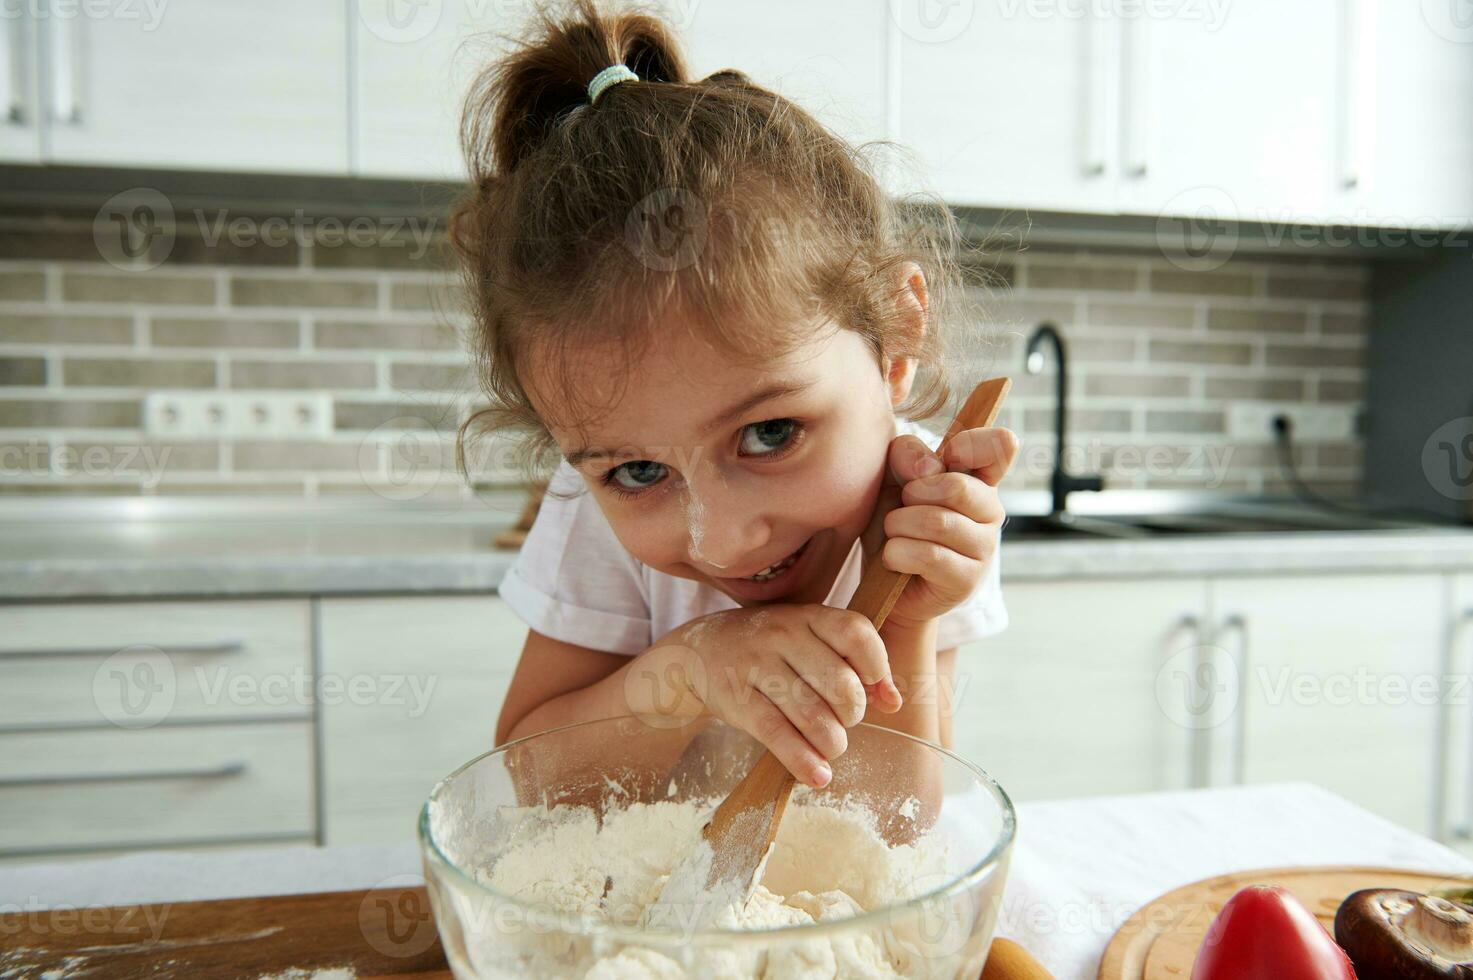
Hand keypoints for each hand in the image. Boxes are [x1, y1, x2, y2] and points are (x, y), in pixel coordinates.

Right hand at [635, 605, 903, 786]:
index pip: (855, 632)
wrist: (699, 652)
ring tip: (833, 747)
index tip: (877, 690)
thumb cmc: (770, 648)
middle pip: (839, 682)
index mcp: (807, 616)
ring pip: (811, 714)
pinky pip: (777, 735)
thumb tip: (894, 701)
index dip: (878, 666)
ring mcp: (757, 666)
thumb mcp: (807, 638)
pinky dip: (803, 761)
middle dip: (853, 713)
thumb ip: (851, 661)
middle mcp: (782, 635)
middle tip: (847, 720)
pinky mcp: (737, 700)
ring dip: (832, 742)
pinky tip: (818, 776)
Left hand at [867, 426, 1018, 633]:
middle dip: (912, 494)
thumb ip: (905, 459)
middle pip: (956, 486)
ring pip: (938, 522)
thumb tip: (927, 465)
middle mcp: (989, 511)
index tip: (944, 458)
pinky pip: (930, 556)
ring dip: (899, 526)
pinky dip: (897, 554)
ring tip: (893, 535)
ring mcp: (984, 547)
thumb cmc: (893, 527)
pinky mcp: (968, 579)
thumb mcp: (890, 483)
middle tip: (901, 507)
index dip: (970, 444)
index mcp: (976, 478)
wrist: (882, 587)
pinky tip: (894, 560)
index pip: (999, 446)